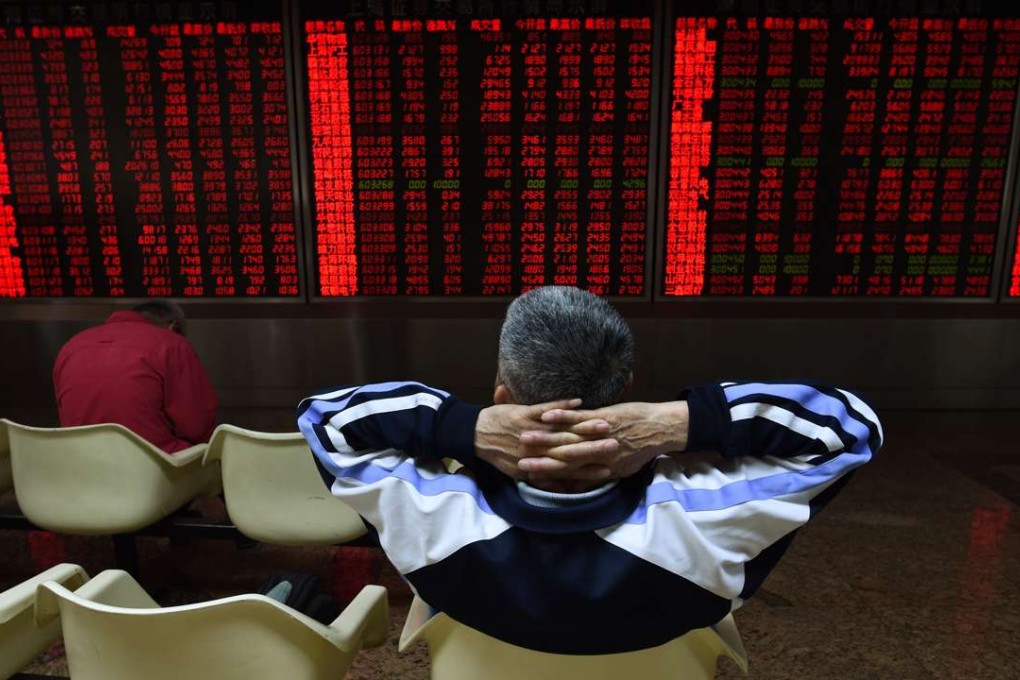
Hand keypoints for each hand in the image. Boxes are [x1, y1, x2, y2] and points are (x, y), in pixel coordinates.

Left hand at [475, 399, 612, 481]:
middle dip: (594, 449)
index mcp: (534, 466)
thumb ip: (540, 476)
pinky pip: (544, 409)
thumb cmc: (495, 452)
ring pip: (561, 431)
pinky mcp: (521, 415)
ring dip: (585, 427)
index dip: (589, 471)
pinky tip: (579, 400)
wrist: (470, 436)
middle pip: (570, 451)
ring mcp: (529, 431)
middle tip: (616, 446)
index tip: (609, 470)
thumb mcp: (516, 469)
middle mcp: (534, 451)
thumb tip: (558, 486)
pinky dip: (561, 407)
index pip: (567, 471)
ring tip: (606, 425)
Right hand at [517, 401, 689, 479]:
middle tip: (517, 460)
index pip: (568, 474)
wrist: (663, 432)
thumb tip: (585, 485)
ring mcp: (598, 436)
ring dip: (544, 437)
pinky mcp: (603, 418)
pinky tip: (546, 415)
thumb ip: (601, 476)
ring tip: (523, 437)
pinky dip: (562, 415)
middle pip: (562, 459)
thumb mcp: (624, 469)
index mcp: (599, 468)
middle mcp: (596, 455)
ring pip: (567, 438)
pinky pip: (579, 418)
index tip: (526, 477)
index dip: (546, 476)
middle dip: (538, 459)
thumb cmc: (643, 449)